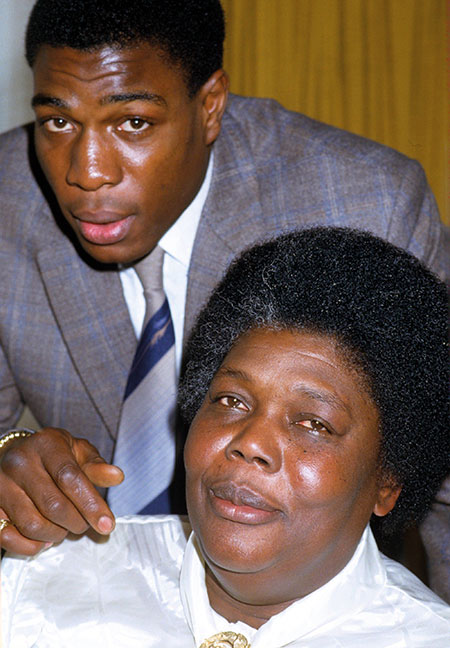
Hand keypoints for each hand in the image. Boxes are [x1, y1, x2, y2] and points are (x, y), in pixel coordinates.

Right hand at [0, 427, 123, 554]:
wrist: (16, 454)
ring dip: (57, 534)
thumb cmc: (53, 455)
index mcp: (46, 444)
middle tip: (85, 524)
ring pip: (32, 524)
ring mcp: (1, 485)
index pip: (70, 477)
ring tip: (65, 527)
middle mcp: (20, 463)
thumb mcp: (78, 451)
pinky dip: (31, 546)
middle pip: (53, 505)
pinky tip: (45, 538)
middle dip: (77, 522)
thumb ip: (96, 466)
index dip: (91, 504)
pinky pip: (8, 537)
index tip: (108, 524)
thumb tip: (117, 476)